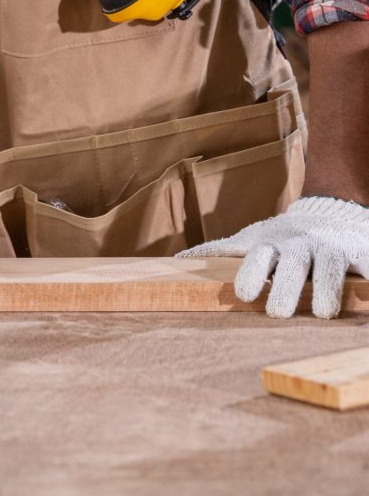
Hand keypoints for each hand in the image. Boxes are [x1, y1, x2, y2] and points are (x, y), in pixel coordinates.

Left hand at [177, 196, 368, 318]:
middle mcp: (301, 246)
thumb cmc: (283, 238)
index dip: (252, 274)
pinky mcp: (359, 253)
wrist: (328, 211)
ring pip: (332, 267)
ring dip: (328, 289)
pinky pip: (367, 265)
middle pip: (294, 264)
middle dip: (287, 287)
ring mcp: (331, 250)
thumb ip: (221, 251)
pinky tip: (368, 289)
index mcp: (273, 245)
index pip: (260, 257)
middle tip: (278, 313)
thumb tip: (177, 262)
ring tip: (322, 314)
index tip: (244, 295)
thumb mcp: (252, 239)